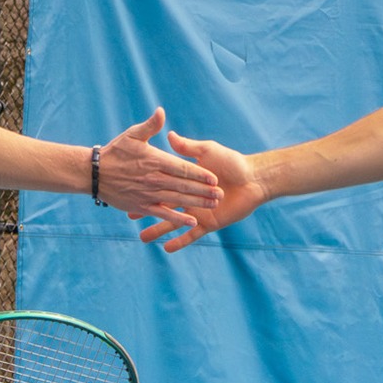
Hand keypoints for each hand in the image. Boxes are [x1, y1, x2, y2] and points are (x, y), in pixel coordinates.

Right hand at [93, 108, 221, 226]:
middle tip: (221, 194)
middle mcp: (154, 178)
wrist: (93, 173)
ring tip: (213, 205)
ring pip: (177, 200)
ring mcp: (148, 194)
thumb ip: (150, 126)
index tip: (215, 178)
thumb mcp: (132, 134)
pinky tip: (191, 222)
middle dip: (204, 191)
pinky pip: (162, 214)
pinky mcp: (141, 207)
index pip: (183, 168)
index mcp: (155, 160)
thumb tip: (162, 111)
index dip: (199, 173)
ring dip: (196, 203)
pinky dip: (177, 219)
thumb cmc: (114, 151)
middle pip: (184, 186)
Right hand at [138, 131, 267, 250]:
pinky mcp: (208, 223)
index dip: (146, 187)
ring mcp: (197, 211)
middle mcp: (188, 197)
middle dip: (146, 212)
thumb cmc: (231, 161)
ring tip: (142, 239)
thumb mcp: (207, 150)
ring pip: (173, 222)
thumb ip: (188, 147)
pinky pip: (191, 235)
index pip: (162, 184)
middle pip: (163, 205)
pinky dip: (180, 241)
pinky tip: (166, 248)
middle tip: (128, 217)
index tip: (129, 189)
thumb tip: (170, 134)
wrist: (254, 179)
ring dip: (158, 230)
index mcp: (185, 180)